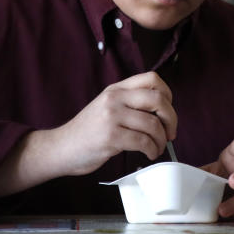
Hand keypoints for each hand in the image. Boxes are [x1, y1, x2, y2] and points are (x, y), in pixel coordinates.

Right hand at [51, 71, 176, 175]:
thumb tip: (162, 112)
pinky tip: (149, 154)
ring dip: (161, 140)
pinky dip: (152, 150)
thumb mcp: (107, 107)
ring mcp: (111, 116)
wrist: (62, 147)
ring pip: (153, 124)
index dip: (168, 94)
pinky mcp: (111, 137)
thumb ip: (129, 103)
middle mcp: (114, 98)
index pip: (152, 79)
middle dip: (171, 118)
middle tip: (170, 133)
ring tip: (158, 148)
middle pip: (158, 99)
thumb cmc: (88, 132)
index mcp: (116, 89)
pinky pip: (143, 142)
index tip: (168, 111)